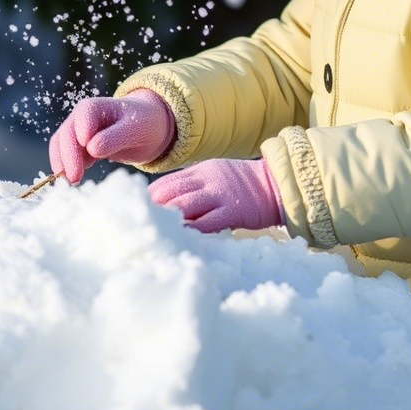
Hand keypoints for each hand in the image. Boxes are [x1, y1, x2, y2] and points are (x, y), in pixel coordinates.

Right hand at [48, 89, 175, 183]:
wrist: (147, 126)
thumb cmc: (143, 123)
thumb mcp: (135, 129)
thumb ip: (114, 138)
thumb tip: (91, 148)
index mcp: (95, 107)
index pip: (82, 116)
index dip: (80, 134)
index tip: (89, 154)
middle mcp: (81, 117)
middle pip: (66, 133)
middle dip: (68, 156)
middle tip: (74, 178)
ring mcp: (77, 132)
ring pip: (61, 146)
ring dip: (63, 163)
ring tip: (71, 183)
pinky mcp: (79, 147)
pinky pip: (66, 156)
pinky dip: (67, 167)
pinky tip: (74, 180)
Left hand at [148, 158, 283, 232]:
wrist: (275, 185)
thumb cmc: (242, 184)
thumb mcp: (214, 174)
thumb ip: (193, 185)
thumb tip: (164, 202)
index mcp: (201, 170)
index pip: (167, 182)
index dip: (149, 197)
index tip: (135, 212)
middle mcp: (207, 180)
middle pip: (171, 192)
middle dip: (152, 209)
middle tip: (136, 225)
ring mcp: (220, 195)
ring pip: (185, 206)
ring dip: (166, 220)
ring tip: (151, 233)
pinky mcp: (233, 212)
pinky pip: (207, 224)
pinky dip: (190, 231)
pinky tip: (178, 239)